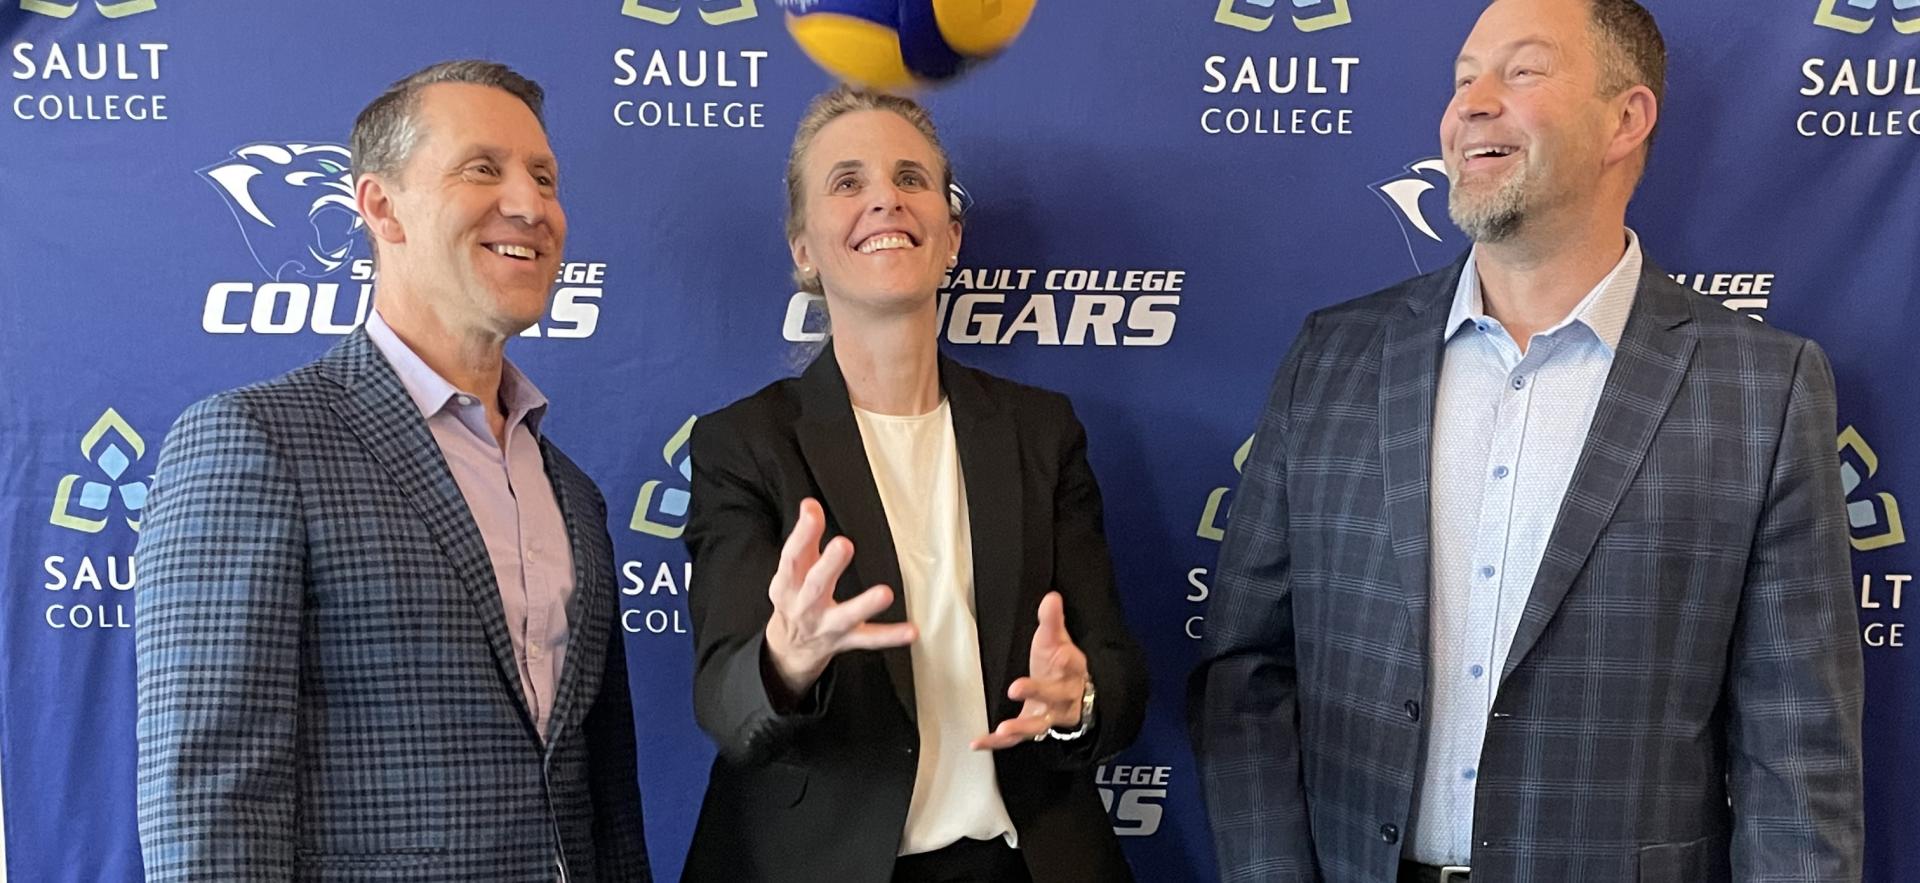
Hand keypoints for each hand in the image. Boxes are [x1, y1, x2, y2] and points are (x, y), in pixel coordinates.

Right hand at [763, 498, 915, 698]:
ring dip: (865, 605)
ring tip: (885, 593)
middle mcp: (805, 606)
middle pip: (816, 585)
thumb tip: (809, 504)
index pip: (792, 557)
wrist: (788, 650)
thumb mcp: (793, 571)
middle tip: (844, 545)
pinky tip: (911, 631)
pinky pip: (869, 639)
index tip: (812, 511)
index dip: (801, 533)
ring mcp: (826, 626)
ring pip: (845, 616)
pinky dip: (890, 636)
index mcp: (788, 584)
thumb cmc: (795, 599)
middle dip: (829, 565)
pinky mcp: (846, 640)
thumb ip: (804, 539)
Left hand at [972, 592, 1087, 750]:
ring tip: (1002, 730)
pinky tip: (977, 742)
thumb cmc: (1060, 662)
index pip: (1072, 665)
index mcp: (1073, 670)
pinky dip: (997, 743)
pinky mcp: (1033, 728)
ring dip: (1020, 728)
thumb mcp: (1057, 639)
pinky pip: (1017, 739)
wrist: (1074, 693)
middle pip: (1055, 697)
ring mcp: (1050, 716)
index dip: (1066, 661)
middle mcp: (1065, 697)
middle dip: (1037, 692)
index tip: (1056, 657)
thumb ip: (1052, 620)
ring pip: (1039, 724)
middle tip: (1016, 688)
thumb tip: (1051, 596)